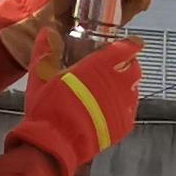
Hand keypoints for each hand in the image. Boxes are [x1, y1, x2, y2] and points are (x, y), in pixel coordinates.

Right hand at [8, 39, 140, 175]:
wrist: (56, 144)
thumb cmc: (49, 107)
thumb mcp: (41, 74)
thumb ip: (46, 49)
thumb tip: (48, 31)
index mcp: (100, 66)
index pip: (127, 48)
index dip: (130, 44)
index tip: (130, 43)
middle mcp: (118, 84)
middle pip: (134, 68)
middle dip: (126, 65)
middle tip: (112, 68)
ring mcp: (124, 106)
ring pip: (133, 89)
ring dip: (124, 86)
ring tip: (107, 90)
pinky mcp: (124, 125)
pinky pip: (129, 110)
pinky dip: (122, 106)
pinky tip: (106, 109)